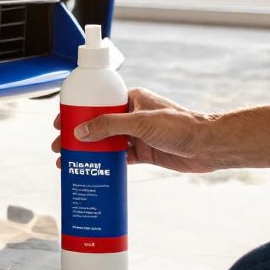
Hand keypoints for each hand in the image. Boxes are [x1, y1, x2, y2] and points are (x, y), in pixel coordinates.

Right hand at [50, 88, 221, 172]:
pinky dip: (105, 163)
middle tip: (60, 146)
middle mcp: (132, 116)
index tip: (61, 122)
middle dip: (77, 136)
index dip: (77, 112)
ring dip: (89, 151)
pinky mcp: (144, 152)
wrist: (209, 146)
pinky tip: (92, 170)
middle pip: (97, 125)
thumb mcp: (140, 122)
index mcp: (130, 99)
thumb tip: (81, 132)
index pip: (97, 103)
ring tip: (70, 162)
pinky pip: (119, 158)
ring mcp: (137, 135)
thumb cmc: (180, 126)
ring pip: (106, 143)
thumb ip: (109, 126)